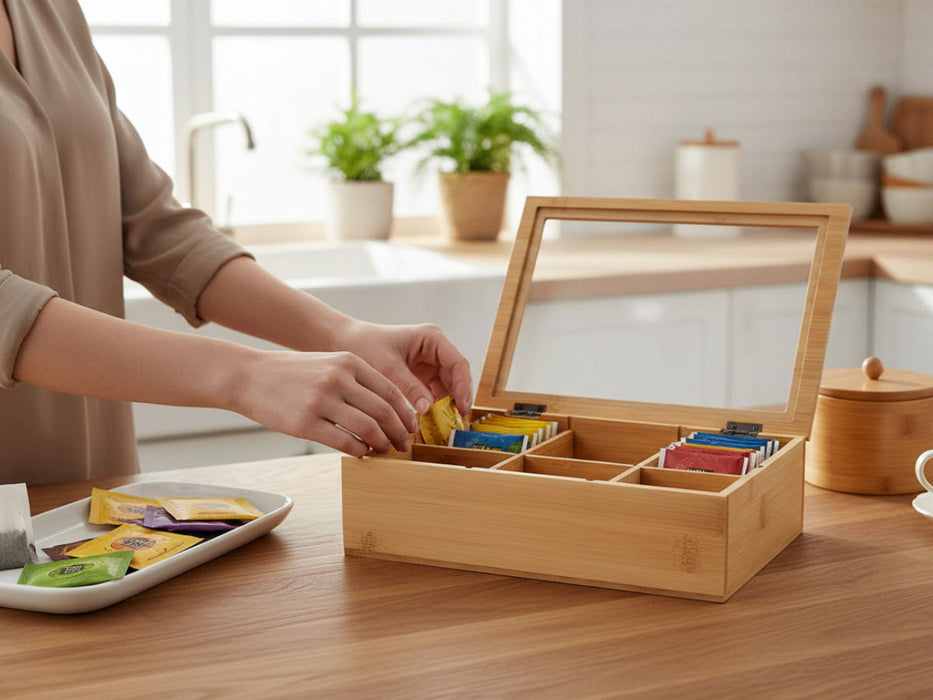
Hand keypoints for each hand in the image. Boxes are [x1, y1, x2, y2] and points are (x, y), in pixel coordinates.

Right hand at [232, 349, 418, 456]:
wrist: (250, 376)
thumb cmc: (293, 374)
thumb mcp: (329, 363)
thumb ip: (357, 380)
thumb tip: (388, 410)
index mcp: (349, 362)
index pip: (391, 391)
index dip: (405, 413)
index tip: (411, 428)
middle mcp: (338, 379)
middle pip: (384, 412)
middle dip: (399, 433)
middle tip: (404, 446)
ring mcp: (321, 401)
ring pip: (368, 428)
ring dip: (382, 444)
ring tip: (384, 451)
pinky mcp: (305, 423)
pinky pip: (344, 442)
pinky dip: (360, 451)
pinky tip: (362, 453)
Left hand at [338, 321, 473, 417]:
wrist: (346, 343)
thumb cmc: (365, 345)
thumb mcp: (387, 367)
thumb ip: (409, 387)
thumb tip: (428, 409)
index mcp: (432, 338)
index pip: (457, 363)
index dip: (463, 386)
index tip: (462, 407)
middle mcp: (435, 350)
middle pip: (456, 377)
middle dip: (458, 399)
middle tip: (457, 422)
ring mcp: (429, 364)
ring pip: (448, 388)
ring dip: (447, 406)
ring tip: (446, 426)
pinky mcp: (422, 378)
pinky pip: (434, 395)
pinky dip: (434, 408)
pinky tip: (432, 423)